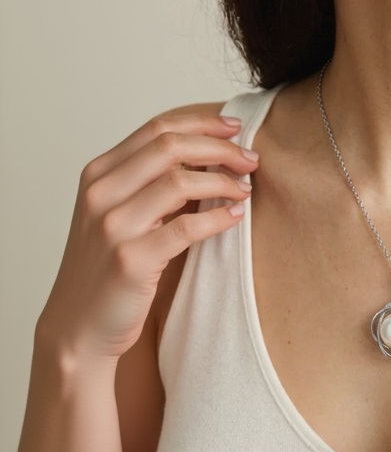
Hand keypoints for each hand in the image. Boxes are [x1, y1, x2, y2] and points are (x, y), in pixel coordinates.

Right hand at [37, 112, 259, 360]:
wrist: (78, 327)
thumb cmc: (108, 267)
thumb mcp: (121, 213)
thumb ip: (152, 182)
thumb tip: (212, 154)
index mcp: (99, 174)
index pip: (157, 128)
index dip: (203, 123)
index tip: (237, 128)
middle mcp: (101, 193)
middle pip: (170, 146)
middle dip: (220, 148)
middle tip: (250, 160)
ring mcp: (112, 226)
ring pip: (180, 181)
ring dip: (224, 182)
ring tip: (245, 190)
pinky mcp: (130, 260)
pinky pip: (187, 227)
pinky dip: (218, 218)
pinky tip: (235, 217)